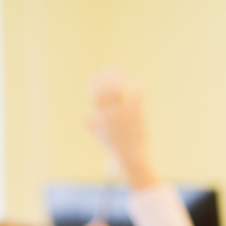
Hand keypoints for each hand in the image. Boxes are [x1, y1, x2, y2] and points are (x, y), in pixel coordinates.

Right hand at [86, 67, 157, 187]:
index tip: (94, 74)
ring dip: (119, 79)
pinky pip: (136, 98)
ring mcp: (123, 114)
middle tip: (109, 68)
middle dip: (107, 78)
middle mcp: (110, 115)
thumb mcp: (100, 138)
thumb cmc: (116, 149)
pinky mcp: (136, 115)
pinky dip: (137, 88)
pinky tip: (140, 81)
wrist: (131, 157)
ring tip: (122, 71)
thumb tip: (85, 118)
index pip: (95, 98)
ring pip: (119, 92)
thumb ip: (92, 126)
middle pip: (106, 91)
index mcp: (101, 119)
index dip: (94, 85)